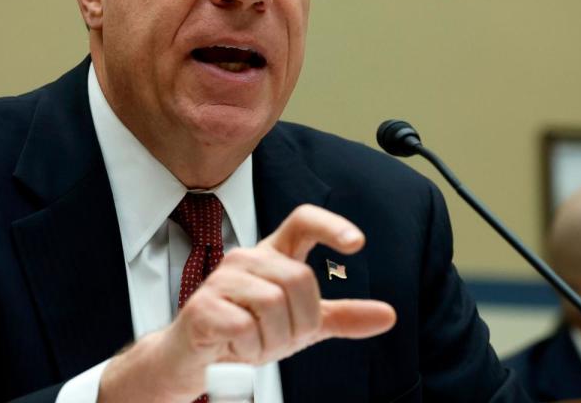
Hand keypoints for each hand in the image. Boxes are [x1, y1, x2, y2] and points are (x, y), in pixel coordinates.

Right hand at [98, 204, 395, 401]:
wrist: (192, 360)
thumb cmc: (245, 335)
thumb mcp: (300, 326)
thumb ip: (340, 317)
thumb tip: (388, 315)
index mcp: (273, 256)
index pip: (303, 221)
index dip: (332, 225)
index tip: (357, 244)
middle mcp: (248, 259)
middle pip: (299, 278)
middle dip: (301, 320)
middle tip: (281, 338)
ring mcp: (222, 280)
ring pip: (274, 303)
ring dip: (275, 338)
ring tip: (257, 344)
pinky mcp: (203, 307)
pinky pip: (246, 327)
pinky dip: (251, 349)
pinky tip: (238, 350)